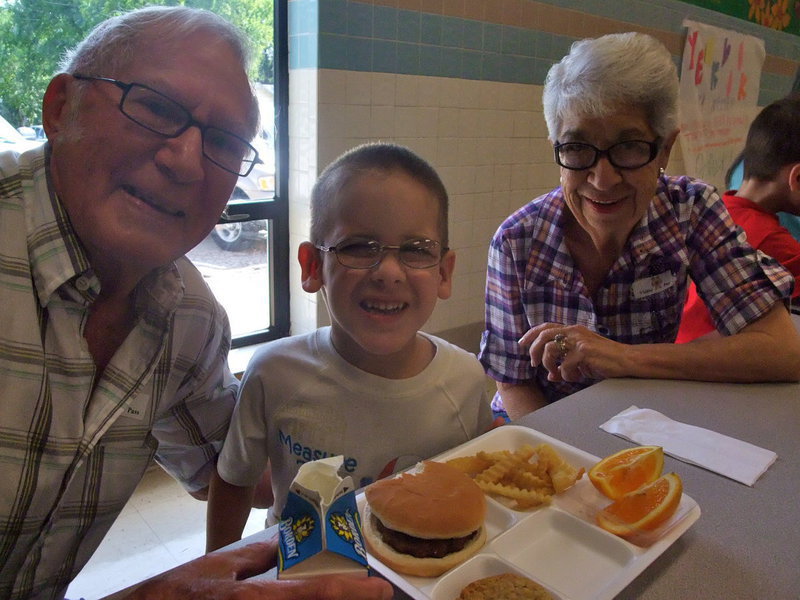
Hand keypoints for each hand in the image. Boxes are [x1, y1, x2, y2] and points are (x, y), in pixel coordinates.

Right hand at [126, 538, 392, 599]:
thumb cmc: (177, 592)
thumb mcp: (220, 567)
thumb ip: (258, 556)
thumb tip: (291, 542)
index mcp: (253, 599)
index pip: (311, 594)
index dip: (349, 593)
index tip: (380, 589)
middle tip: (370, 595)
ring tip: (348, 595)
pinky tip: (315, 598)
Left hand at [519, 323, 627, 382]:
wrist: (626, 360)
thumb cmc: (604, 360)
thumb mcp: (581, 360)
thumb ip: (564, 364)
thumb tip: (550, 375)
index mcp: (572, 330)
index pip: (546, 327)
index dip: (531, 334)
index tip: (521, 344)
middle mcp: (574, 332)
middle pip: (543, 336)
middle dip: (534, 350)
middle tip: (535, 364)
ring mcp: (579, 341)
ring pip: (551, 350)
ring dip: (549, 365)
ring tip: (557, 374)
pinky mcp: (584, 352)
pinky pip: (566, 366)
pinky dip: (568, 375)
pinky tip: (577, 377)